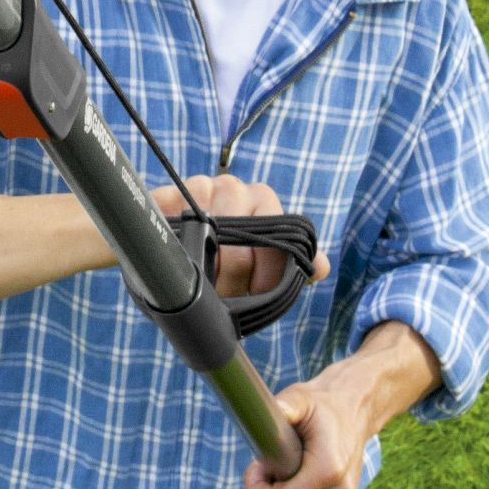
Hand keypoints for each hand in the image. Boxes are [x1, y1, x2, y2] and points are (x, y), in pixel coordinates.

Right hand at [151, 171, 329, 304]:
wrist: (176, 243)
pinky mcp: (165, 195)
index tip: (254, 297)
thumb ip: (290, 264)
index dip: (266, 279)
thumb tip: (323, 267)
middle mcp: (234, 188)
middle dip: (235, 283)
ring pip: (209, 240)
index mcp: (263, 200)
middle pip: (241, 247)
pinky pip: (174, 224)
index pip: (275, 241)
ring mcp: (199, 188)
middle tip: (224, 301)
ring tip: (203, 288)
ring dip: (206, 273)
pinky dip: (176, 248)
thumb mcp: (261, 260)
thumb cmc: (225, 254)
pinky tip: (180, 262)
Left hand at [239, 325, 440, 488]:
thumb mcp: (301, 398)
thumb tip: (262, 411)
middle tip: (273, 458)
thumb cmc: (321, 405)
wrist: (355, 412)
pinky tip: (300, 475)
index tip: (256, 463)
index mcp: (328, 470)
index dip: (255, 488)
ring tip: (289, 463)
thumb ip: (284, 406)